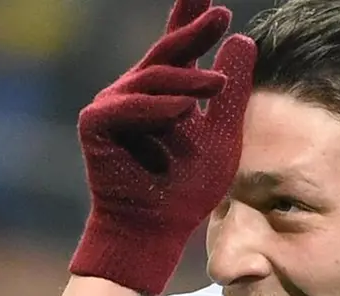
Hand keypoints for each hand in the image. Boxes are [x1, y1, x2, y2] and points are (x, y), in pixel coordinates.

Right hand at [69, 0, 255, 295]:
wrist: (158, 229)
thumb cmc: (188, 188)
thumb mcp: (222, 135)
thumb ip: (230, 92)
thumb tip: (243, 41)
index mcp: (165, 93)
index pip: (180, 49)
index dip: (192, 20)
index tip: (212, 0)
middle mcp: (137, 93)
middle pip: (166, 52)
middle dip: (192, 30)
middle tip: (220, 14)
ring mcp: (113, 106)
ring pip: (153, 79)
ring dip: (188, 80)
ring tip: (219, 84)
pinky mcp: (96, 124)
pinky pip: (129, 107)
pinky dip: (156, 108)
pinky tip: (183, 110)